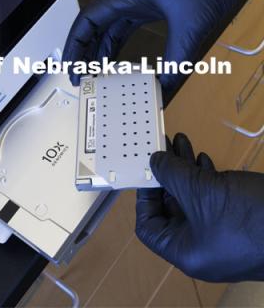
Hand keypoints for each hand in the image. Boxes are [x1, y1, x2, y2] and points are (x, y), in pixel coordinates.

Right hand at [63, 0, 263, 90]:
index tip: (71, 65)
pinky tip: (114, 60)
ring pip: (107, 27)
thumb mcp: (191, 26)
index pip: (88, 20)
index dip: (75, 45)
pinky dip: (115, 44)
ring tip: (93, 72)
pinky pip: (123, 26)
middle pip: (93, 25)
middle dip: (83, 51)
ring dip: (98, 49)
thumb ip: (176, 61)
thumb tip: (165, 85)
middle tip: (79, 73)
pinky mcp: (147, 3)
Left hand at [136, 133, 263, 281]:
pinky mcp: (238, 221)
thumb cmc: (252, 219)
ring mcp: (221, 234)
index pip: (149, 228)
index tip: (144, 172)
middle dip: (166, 175)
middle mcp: (201, 246)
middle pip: (170, 208)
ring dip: (184, 169)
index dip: (143, 198)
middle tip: (161, 148)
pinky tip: (201, 157)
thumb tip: (155, 161)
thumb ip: (172, 175)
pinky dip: (204, 176)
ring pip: (192, 198)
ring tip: (179, 142)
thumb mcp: (202, 192)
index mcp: (186, 252)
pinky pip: (212, 198)